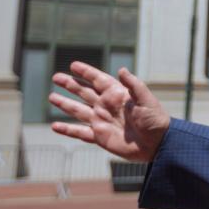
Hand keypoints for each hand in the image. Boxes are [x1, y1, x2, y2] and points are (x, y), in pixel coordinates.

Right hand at [50, 62, 169, 162]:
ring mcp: (102, 121)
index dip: (86, 72)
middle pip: (84, 92)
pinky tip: (55, 126)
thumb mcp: (146, 99)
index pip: (98, 80)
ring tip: (51, 96)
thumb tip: (121, 70)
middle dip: (70, 84)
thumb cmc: (155, 119)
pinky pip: (80, 133)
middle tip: (56, 77)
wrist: (157, 143)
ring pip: (78, 110)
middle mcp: (106, 106)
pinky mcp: (100, 137)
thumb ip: (133, 85)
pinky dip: (67, 130)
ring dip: (65, 104)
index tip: (73, 65)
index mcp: (117, 95)